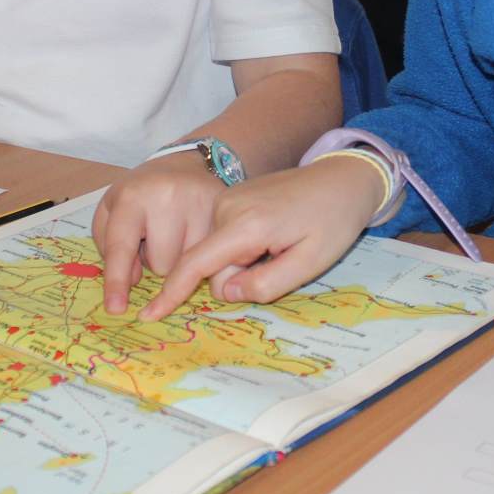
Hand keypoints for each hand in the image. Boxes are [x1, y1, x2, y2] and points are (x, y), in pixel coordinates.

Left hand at [92, 153, 229, 314]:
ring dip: (179, 258)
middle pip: (161, 265)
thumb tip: (133, 280)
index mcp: (132, 197)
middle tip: (157, 233)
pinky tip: (196, 232)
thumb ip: (108, 246)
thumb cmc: (142, 193)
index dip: (116, 281)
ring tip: (177, 231)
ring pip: (188, 266)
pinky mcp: (225, 211)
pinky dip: (201, 253)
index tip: (116, 309)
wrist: (186, 165)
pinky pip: (212, 257)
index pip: (121, 246)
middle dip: (156, 259)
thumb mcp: (111, 210)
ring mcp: (200, 203)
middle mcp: (167, 197)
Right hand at [136, 156, 386, 321]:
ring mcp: (226, 200)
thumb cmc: (333, 221)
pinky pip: (225, 239)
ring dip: (244, 262)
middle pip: (212, 265)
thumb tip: (226, 293)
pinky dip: (243, 248)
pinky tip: (274, 237)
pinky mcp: (231, 198)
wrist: (343, 178)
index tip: (150, 315)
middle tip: (284, 260)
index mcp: (245, 224)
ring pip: (218, 254)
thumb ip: (266, 284)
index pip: (196, 263)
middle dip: (240, 277)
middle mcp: (227, 208)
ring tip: (282, 245)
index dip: (173, 293)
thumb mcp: (310, 263)